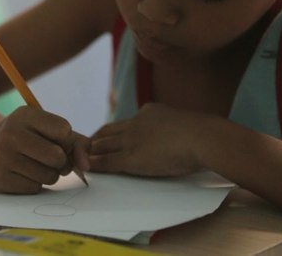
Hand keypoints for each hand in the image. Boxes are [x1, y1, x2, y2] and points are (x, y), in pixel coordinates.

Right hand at [0, 106, 89, 193]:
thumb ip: (77, 143)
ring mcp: (2, 157)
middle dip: (61, 161)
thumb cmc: (28, 137)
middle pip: (57, 156)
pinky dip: (35, 184)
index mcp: (25, 115)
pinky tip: (22, 173)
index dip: (66, 140)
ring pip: (49, 176)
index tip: (56, 140)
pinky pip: (35, 188)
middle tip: (50, 158)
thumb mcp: (48, 129)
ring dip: (49, 174)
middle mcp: (10, 134)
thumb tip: (86, 166)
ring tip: (35, 164)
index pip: (64, 130)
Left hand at [89, 103, 204, 176]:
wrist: (204, 138)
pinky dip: (94, 165)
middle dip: (93, 141)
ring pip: (102, 146)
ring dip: (89, 153)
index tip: (101, 139)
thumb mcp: (184, 123)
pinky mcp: (131, 158)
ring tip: (77, 159)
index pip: (122, 123)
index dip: (109, 132)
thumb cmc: (204, 135)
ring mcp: (132, 140)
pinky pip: (107, 162)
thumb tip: (178, 135)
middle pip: (106, 132)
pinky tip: (86, 169)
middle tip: (81, 150)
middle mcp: (136, 123)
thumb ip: (174, 127)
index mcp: (150, 112)